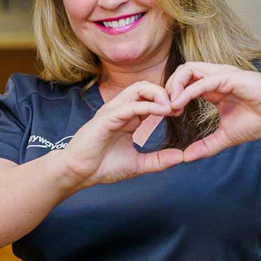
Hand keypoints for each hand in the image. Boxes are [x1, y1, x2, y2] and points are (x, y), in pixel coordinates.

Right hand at [60, 80, 184, 187]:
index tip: (180, 112)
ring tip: (171, 107)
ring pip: (138, 88)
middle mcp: (121, 110)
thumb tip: (180, 157)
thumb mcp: (138, 164)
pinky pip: (130, 105)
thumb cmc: (103, 167)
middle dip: (165, 92)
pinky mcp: (106, 118)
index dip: (167, 101)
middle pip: (145, 86)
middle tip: (178, 107)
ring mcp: (113, 112)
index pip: (149, 98)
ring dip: (158, 94)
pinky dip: (148, 106)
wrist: (79, 174)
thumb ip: (159, 160)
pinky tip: (162, 112)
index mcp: (128, 118)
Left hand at [165, 62, 260, 160]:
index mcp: (212, 89)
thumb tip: (186, 158)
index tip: (167, 115)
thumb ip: (206, 146)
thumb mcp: (225, 136)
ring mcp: (221, 75)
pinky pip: (203, 82)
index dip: (171, 96)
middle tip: (164, 108)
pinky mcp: (229, 78)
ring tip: (170, 105)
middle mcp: (214, 78)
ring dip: (174, 86)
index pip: (184, 83)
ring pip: (188, 69)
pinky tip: (179, 104)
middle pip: (182, 71)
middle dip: (168, 87)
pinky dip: (187, 92)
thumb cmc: (259, 119)